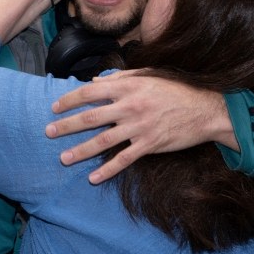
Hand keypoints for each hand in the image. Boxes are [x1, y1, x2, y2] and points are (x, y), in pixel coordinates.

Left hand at [45, 70, 238, 183]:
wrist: (205, 109)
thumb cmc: (175, 90)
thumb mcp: (148, 75)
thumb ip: (120, 78)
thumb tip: (94, 81)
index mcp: (128, 87)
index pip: (90, 92)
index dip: (70, 100)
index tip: (54, 107)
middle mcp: (130, 106)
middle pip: (91, 118)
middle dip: (66, 126)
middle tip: (48, 132)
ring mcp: (139, 127)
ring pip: (103, 141)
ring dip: (81, 151)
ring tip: (63, 158)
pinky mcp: (149, 144)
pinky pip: (124, 159)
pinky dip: (108, 170)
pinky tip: (94, 178)